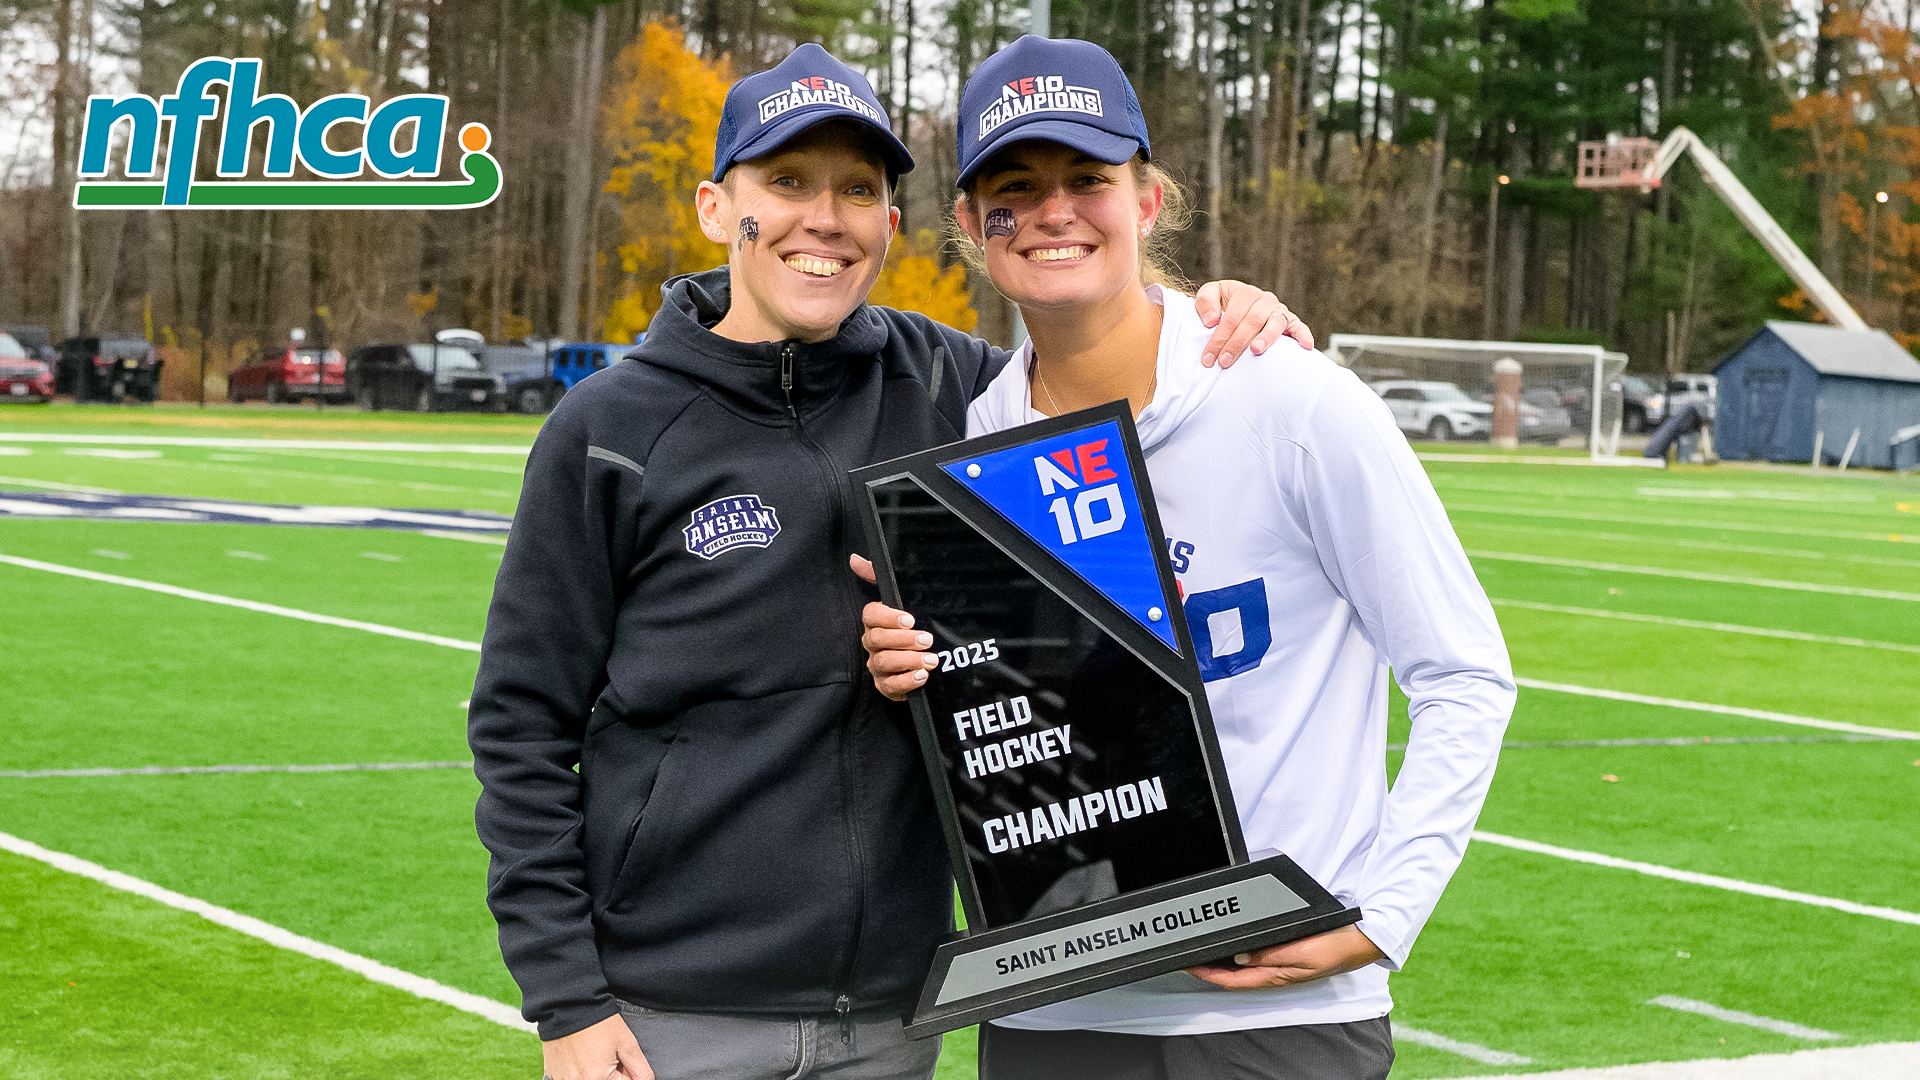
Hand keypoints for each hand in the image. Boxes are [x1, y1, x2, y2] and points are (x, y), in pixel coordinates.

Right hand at [541, 1013, 653, 1079]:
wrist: (567, 1005)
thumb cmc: (598, 1021)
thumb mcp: (626, 1042)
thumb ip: (639, 1068)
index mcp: (600, 1077)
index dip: (629, 1073)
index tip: (623, 1059)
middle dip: (614, 1073)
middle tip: (610, 1055)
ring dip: (598, 1072)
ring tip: (596, 1053)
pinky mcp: (555, 1074)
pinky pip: (573, 1079)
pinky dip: (581, 1072)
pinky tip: (582, 1055)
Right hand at [851, 554, 936, 700]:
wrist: (925, 660)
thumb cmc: (910, 627)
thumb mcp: (900, 600)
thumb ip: (878, 578)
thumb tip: (855, 559)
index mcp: (874, 623)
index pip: (870, 616)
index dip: (888, 617)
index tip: (909, 619)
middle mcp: (872, 645)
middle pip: (877, 640)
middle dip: (903, 640)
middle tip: (926, 639)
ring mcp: (877, 667)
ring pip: (884, 663)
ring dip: (909, 660)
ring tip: (931, 659)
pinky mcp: (887, 687)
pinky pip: (891, 686)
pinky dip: (907, 681)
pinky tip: (923, 675)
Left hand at [1185, 925, 1384, 990]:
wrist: (1358, 943)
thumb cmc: (1334, 950)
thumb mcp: (1300, 952)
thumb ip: (1270, 955)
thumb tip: (1240, 956)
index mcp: (1274, 976)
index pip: (1231, 979)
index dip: (1207, 974)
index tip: (1188, 965)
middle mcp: (1273, 973)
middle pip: (1232, 975)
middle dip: (1208, 968)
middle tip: (1188, 956)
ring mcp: (1278, 966)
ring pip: (1241, 967)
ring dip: (1221, 961)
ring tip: (1202, 951)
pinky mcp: (1284, 956)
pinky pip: (1254, 958)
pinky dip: (1238, 953)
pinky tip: (1232, 946)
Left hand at [1192, 280, 1314, 367]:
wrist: (1238, 306)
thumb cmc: (1223, 305)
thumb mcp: (1211, 295)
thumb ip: (1205, 301)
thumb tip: (1211, 320)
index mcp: (1245, 294)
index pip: (1231, 317)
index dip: (1219, 337)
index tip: (1208, 358)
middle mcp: (1264, 300)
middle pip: (1251, 321)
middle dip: (1236, 343)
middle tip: (1224, 362)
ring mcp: (1279, 311)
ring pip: (1274, 323)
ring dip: (1265, 338)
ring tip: (1255, 351)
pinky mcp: (1291, 322)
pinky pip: (1299, 327)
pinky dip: (1303, 335)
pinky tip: (1305, 346)